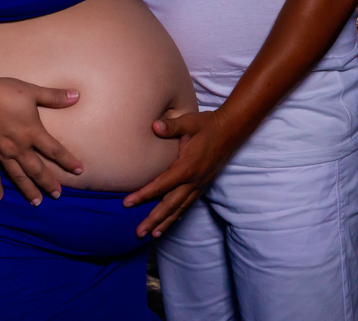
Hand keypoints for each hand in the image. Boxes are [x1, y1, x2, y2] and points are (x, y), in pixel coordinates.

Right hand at [0, 76, 81, 204]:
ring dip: (28, 190)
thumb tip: (77, 95)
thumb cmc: (3, 92)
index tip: (79, 171)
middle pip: (37, 169)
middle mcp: (19, 147)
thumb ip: (54, 96)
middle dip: (48, 183)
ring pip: (17, 176)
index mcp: (32, 133)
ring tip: (36, 202)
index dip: (68, 161)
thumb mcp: (32, 92)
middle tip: (57, 195)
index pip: (55, 150)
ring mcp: (1, 153)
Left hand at [123, 109, 238, 237]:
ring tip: (152, 235)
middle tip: (139, 233)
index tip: (127, 203)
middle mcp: (193, 181)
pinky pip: (189, 204)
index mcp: (186, 167)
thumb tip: (154, 126)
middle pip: (170, 205)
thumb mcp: (189, 122)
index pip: (161, 185)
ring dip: (166, 222)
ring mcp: (199, 184)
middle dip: (153, 220)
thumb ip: (171, 126)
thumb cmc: (207, 125)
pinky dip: (178, 215)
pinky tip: (171, 221)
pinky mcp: (203, 185)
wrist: (230, 130)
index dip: (143, 195)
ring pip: (180, 208)